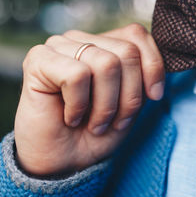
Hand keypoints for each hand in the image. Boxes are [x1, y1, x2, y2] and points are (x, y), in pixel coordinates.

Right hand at [15, 23, 164, 175]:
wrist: (63, 162)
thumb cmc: (97, 131)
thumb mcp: (132, 103)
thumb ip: (142, 76)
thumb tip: (157, 62)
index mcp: (102, 44)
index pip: (136, 34)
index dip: (153, 66)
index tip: (154, 97)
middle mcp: (81, 40)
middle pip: (127, 52)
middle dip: (130, 96)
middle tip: (114, 121)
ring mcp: (58, 46)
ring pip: (106, 64)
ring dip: (106, 106)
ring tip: (93, 123)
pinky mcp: (38, 59)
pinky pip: (77, 75)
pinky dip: (79, 105)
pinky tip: (69, 117)